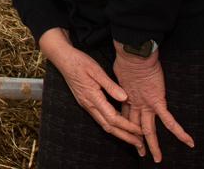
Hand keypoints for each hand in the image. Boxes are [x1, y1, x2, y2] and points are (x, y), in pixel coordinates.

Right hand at [37, 28, 143, 152]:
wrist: (62, 59)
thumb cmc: (79, 62)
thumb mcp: (96, 70)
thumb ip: (111, 86)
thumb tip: (124, 98)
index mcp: (92, 97)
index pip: (113, 118)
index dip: (128, 126)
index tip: (140, 131)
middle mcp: (88, 105)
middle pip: (109, 127)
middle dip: (125, 137)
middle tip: (139, 144)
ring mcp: (86, 105)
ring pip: (104, 124)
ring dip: (119, 133)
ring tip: (133, 138)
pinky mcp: (85, 102)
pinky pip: (100, 118)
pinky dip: (112, 125)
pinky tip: (120, 125)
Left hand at [113, 45, 194, 162]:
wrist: (134, 54)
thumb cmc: (128, 59)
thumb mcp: (122, 72)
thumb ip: (124, 80)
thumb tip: (125, 79)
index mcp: (127, 98)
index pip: (127, 117)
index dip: (127, 128)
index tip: (128, 136)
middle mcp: (136, 104)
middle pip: (137, 127)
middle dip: (138, 142)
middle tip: (141, 154)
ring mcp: (147, 104)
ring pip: (150, 129)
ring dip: (154, 145)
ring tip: (157, 158)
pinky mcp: (157, 101)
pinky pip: (169, 120)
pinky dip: (179, 131)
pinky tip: (188, 141)